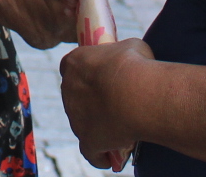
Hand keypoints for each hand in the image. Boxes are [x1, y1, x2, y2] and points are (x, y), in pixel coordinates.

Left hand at [60, 38, 152, 168]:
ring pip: (82, 124)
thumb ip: (121, 53)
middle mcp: (68, 90)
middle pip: (75, 97)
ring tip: (116, 132)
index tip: (100, 78)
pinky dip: (99, 155)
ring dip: (96, 128)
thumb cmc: (136, 66)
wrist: (137, 94)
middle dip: (90, 101)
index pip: (71, 67)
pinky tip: (108, 158)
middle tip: (113, 105)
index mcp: (74, 63)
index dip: (86, 74)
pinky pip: (91, 152)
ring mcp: (75, 117)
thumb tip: (129, 57)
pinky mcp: (87, 140)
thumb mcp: (130, 47)